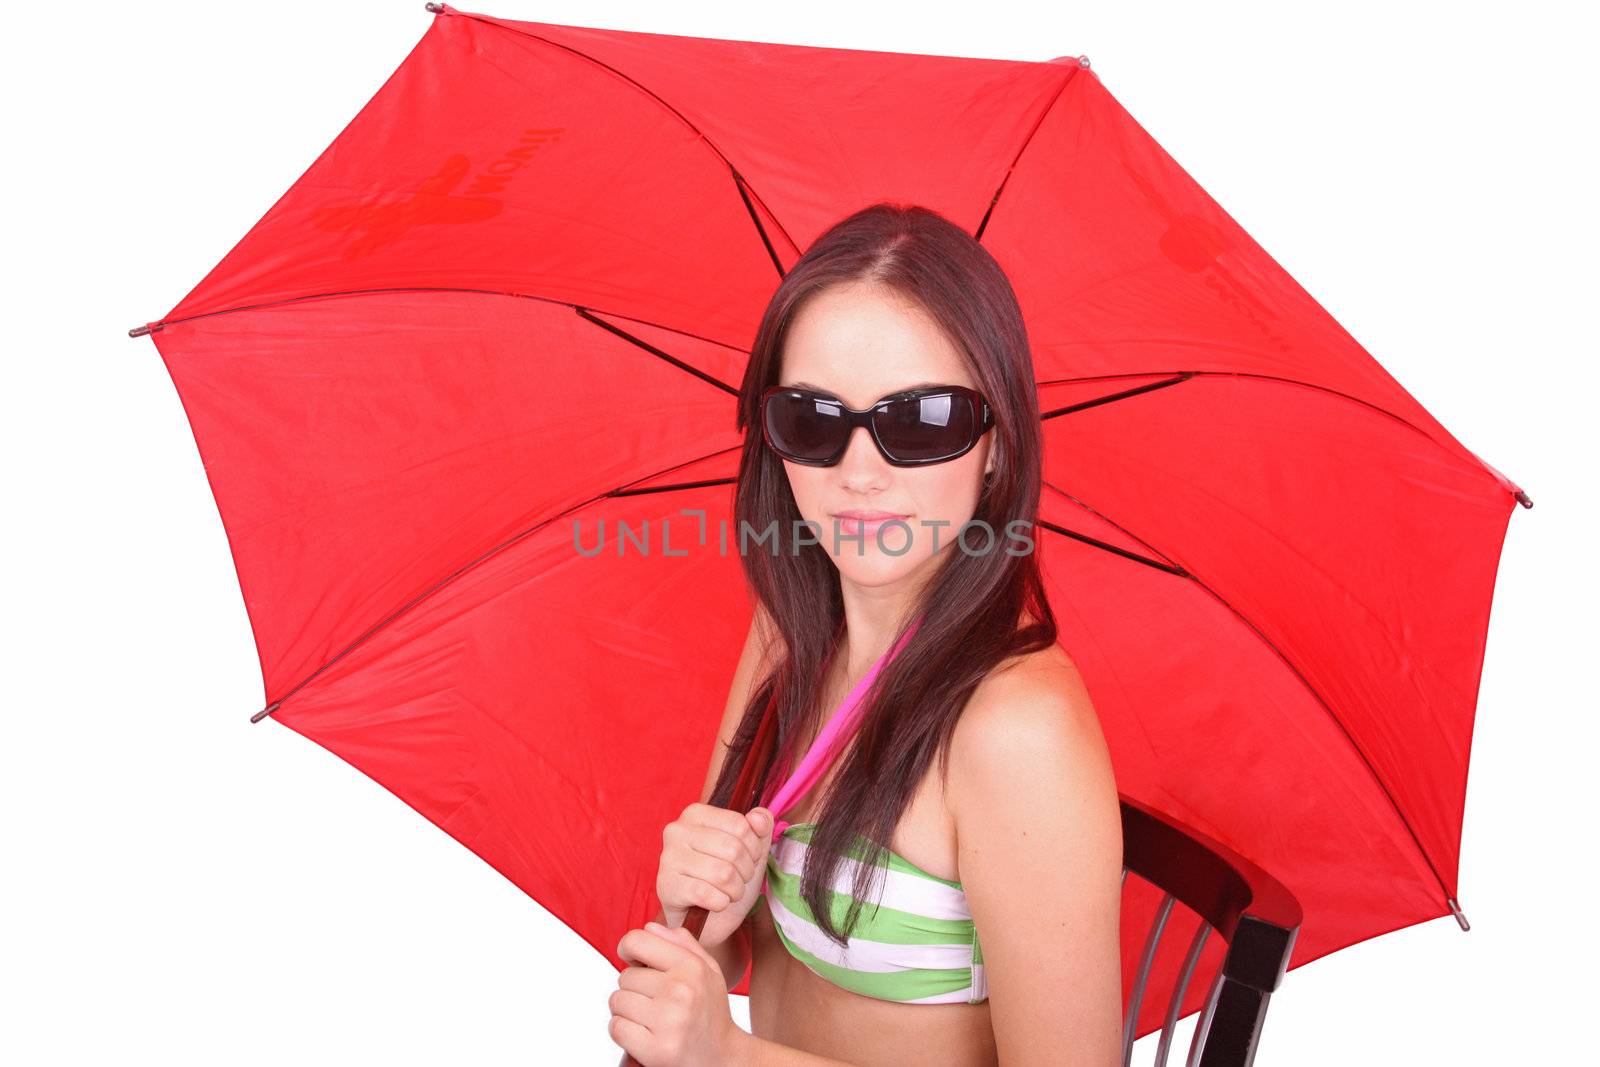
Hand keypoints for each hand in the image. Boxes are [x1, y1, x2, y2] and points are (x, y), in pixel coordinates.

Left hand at [609, 920, 748, 1066]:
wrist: (722, 1057)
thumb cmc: (710, 1011)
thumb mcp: (708, 970)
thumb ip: (682, 943)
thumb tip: (649, 927)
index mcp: (691, 967)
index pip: (637, 941)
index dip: (627, 949)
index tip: (633, 960)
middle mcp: (679, 991)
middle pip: (624, 976)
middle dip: (634, 988)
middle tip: (654, 1001)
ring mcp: (667, 1021)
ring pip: (617, 1001)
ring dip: (626, 1010)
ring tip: (649, 1018)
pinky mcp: (655, 1049)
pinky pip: (616, 1027)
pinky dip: (623, 1031)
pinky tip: (643, 1033)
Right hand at [656, 803, 774, 947]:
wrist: (709, 920)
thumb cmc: (728, 878)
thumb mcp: (751, 848)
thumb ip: (761, 825)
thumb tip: (758, 817)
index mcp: (695, 814)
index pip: (740, 825)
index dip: (754, 848)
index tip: (747, 858)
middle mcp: (677, 830)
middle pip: (733, 849)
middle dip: (745, 872)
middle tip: (738, 879)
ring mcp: (668, 858)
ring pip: (723, 874)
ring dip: (735, 890)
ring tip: (728, 892)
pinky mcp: (667, 886)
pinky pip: (707, 894)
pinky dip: (720, 903)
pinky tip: (715, 903)